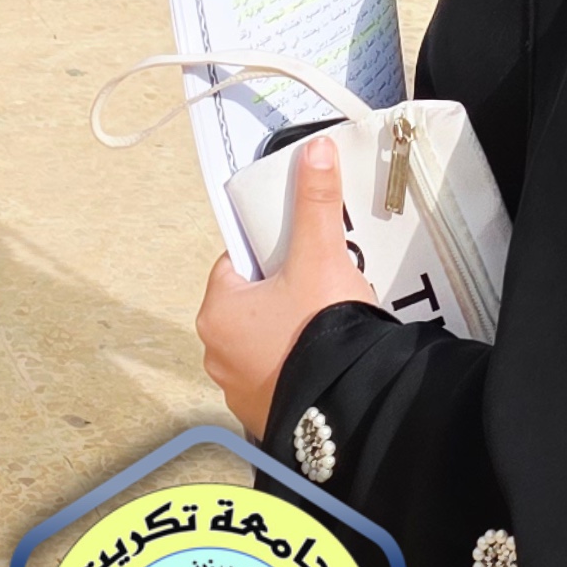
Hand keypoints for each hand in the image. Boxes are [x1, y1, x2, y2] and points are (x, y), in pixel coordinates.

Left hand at [198, 132, 382, 433]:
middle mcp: (217, 353)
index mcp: (217, 311)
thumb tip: (314, 153)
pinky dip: (298, 366)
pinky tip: (327, 358)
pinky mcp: (266, 414)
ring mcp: (239, 389)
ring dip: (290, 331)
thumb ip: (314, 203)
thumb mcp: (319, 257)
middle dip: (283, 292)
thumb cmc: (320, 335)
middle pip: (251, 302)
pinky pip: (279, 375)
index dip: (269, 253)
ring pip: (265, 341)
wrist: (349, 409)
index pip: (236, 264)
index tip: (298, 252)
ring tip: (330, 322)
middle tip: (322, 285)